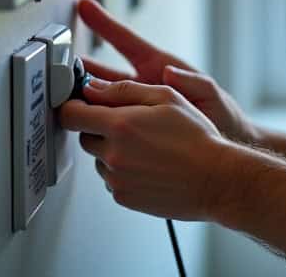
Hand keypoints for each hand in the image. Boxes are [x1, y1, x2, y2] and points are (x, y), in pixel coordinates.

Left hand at [60, 78, 238, 220]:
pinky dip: (123, 170)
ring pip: (99, 158)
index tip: (82, 102)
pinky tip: (148, 164)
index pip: (71, 114)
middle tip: (129, 123)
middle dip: (99, 126)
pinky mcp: (123, 197)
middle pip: (84, 136)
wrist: (215, 179)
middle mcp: (112, 154)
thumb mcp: (166, 97)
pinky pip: (111, 178)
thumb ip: (123, 90)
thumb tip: (93, 88)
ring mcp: (116, 179)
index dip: (74, 105)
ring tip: (146, 146)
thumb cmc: (197, 138)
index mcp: (120, 125)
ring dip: (112, 149)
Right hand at [74, 0, 262, 144]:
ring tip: (62, 93)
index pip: (126, 41)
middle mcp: (143, 85)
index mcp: (158, 68)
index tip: (85, 6)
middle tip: (57, 60)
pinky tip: (81, 124)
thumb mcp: (209, 94)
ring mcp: (137, 106)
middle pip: (103, 71)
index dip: (105, 24)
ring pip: (101, 98)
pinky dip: (94, 119)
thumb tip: (170, 72)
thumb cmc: (219, 116)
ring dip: (83, 94)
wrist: (220, 150)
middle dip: (79, 65)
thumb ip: (192, 83)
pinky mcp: (134, 127)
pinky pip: (108, 121)